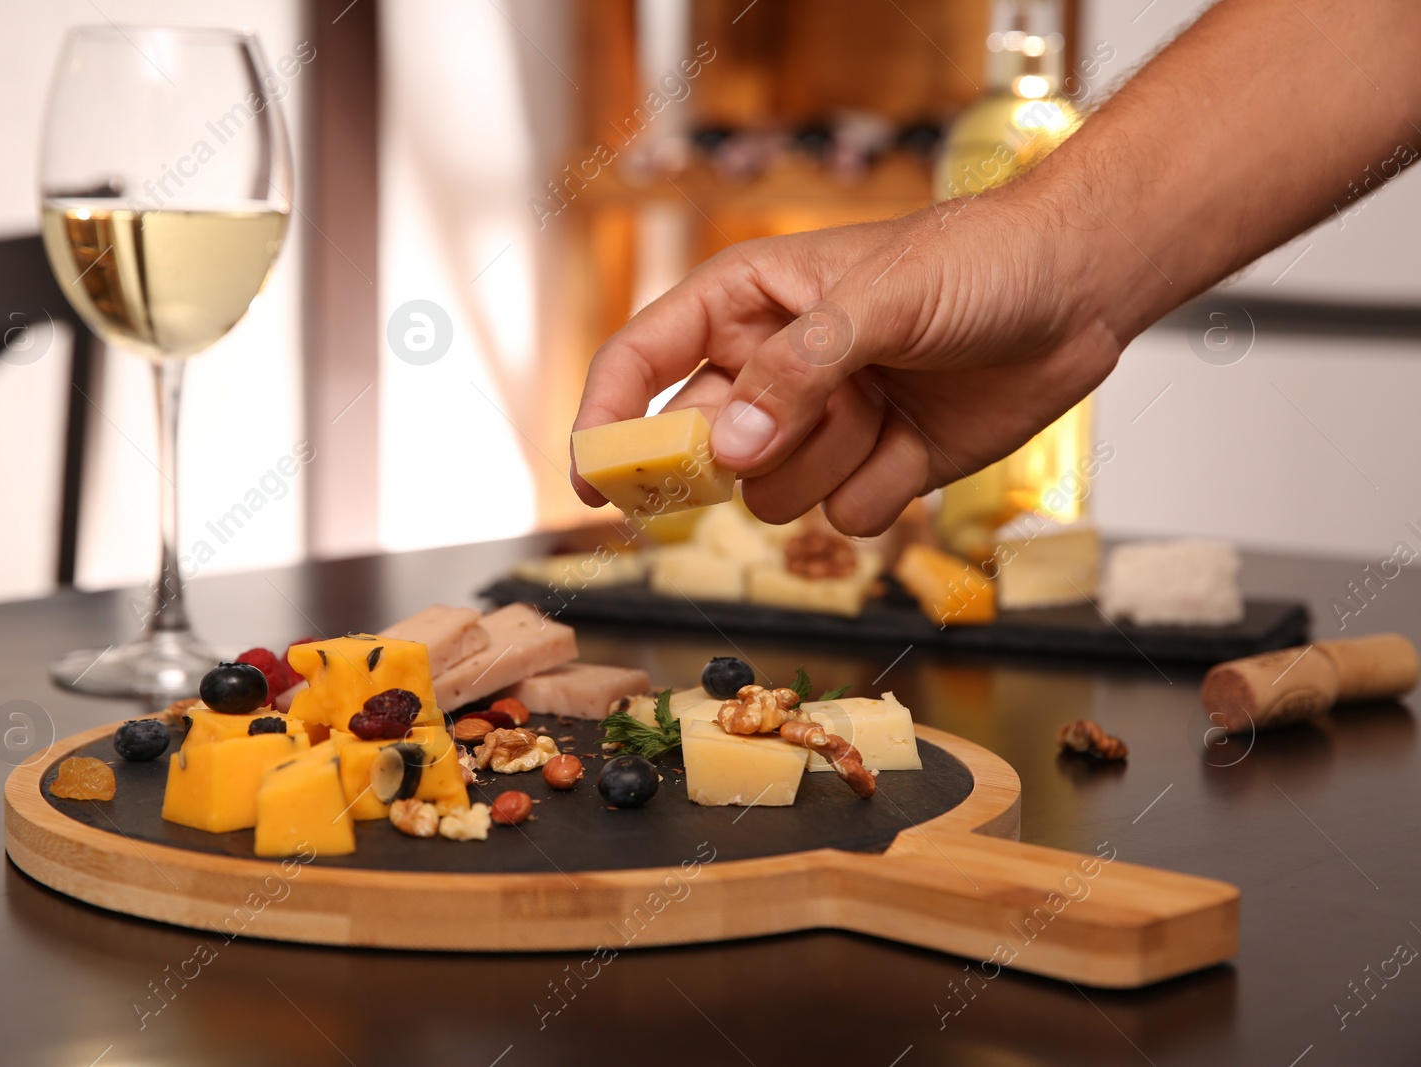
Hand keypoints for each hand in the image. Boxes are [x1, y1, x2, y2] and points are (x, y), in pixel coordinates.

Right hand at [569, 188, 1122, 535]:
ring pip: (771, 495)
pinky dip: (879, 491)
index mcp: (745, 304)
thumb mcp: (879, 300)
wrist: (1078, 290)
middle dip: (742, 452)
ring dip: (824, 468)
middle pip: (702, 447)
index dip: (607, 422)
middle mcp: (772, 368)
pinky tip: (919, 440)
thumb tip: (732, 450)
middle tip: (795, 427)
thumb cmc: (976, 263)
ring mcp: (823, 423)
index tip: (594, 485)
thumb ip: (798, 371)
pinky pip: (840, 518)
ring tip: (884, 409)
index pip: (642, 362)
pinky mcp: (875, 467)